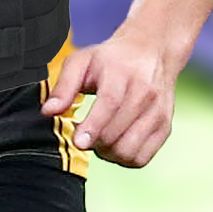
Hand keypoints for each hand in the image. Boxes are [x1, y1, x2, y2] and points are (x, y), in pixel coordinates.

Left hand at [40, 30, 177, 167]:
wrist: (151, 52)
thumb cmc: (110, 59)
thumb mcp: (81, 61)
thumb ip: (63, 86)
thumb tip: (47, 111)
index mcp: (122, 73)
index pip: (110, 104)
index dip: (93, 126)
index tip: (78, 141)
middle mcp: (145, 94)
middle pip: (118, 132)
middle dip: (94, 142)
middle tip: (82, 134)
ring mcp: (158, 113)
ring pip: (130, 150)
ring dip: (107, 153)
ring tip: (97, 139)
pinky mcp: (165, 128)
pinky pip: (142, 158)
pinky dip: (123, 159)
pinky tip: (113, 144)